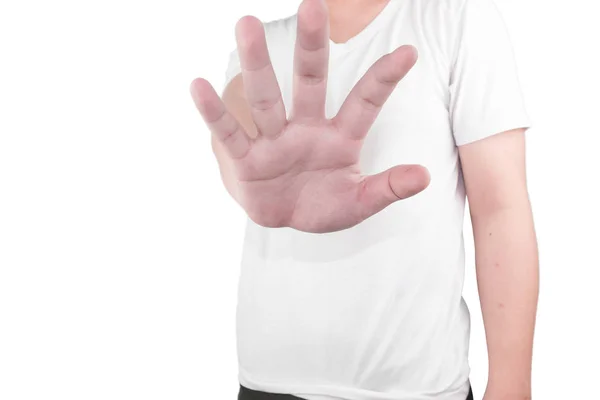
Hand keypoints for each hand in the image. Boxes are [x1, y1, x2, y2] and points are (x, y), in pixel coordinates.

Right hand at [190, 0, 429, 232]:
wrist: (284, 219)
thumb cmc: (324, 204)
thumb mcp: (358, 202)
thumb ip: (386, 189)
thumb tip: (423, 176)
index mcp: (339, 136)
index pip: (364, 102)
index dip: (383, 79)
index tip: (409, 52)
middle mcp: (306, 128)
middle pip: (310, 82)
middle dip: (312, 46)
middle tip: (314, 4)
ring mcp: (273, 140)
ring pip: (266, 98)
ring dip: (257, 63)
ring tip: (247, 24)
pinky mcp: (245, 159)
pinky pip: (229, 133)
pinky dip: (214, 112)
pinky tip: (198, 85)